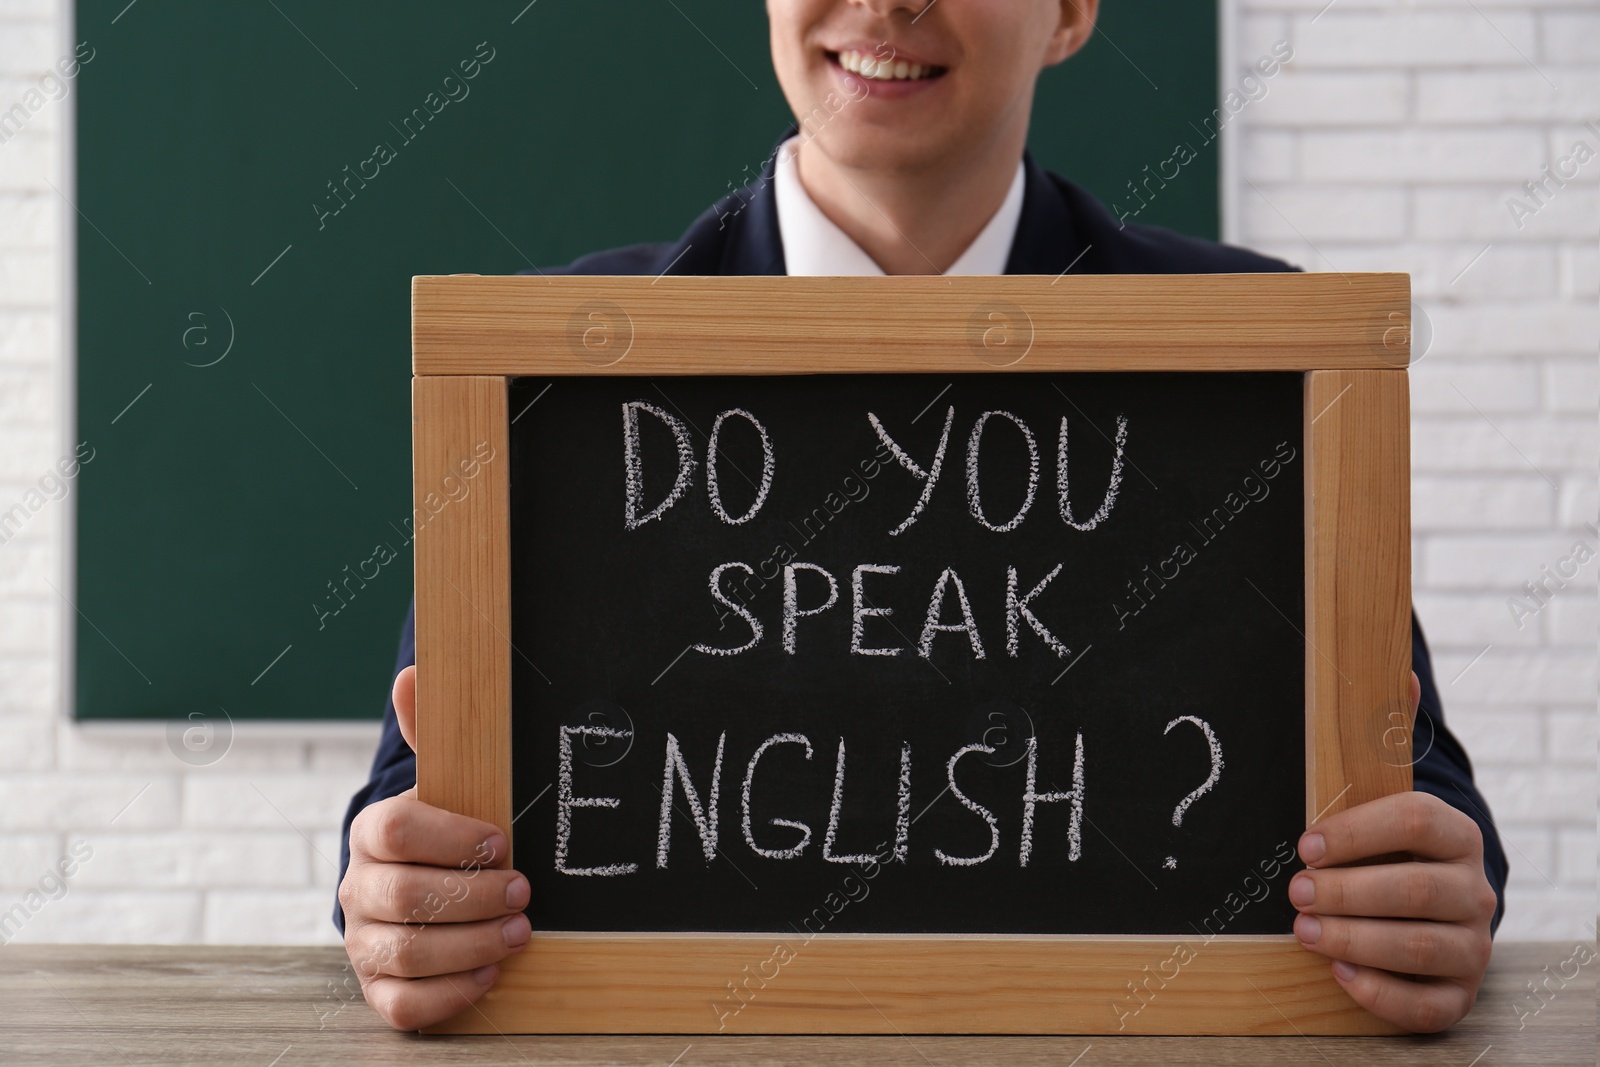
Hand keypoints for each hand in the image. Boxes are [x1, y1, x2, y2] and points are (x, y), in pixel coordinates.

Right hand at [338, 665, 530, 1029]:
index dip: (451, 837)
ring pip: (406, 953)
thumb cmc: (446, 830)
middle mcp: (357, 888)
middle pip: (403, 896)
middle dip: (472, 896)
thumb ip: (434, 734)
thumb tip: (413, 673)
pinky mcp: (378, 988)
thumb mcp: (446, 781)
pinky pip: (403, 1004)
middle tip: (524, 892)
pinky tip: (491, 972)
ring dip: (472, 944)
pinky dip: (450, 993)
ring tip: (521, 932)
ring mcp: (364, 941)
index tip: (501, 841)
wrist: (424, 884)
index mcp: (372, 832)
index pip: (394, 830)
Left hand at [1289, 672, 1496, 1032]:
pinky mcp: (1458, 992)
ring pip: (1422, 945)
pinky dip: (1384, 994)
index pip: (1417, 820)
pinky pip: (1429, 1005)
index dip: (1360, 831)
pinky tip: (1340, 974)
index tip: (1305, 841)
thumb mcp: (1383, 792)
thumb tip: (1395, 674)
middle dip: (1350, 891)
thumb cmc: (1388, 845)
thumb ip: (1385, 740)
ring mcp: (1472, 944)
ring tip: (1303, 929)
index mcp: (1454, 832)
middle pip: (1418, 888)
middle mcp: (1473, 888)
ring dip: (1357, 938)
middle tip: (1295, 890)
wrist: (1429, 905)